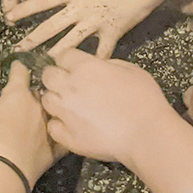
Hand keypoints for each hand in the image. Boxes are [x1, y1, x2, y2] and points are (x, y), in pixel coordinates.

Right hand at [0, 62, 64, 187]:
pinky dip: (58, 133)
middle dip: (33, 89)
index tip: (17, 65)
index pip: (20, 72)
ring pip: (51, 110)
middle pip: (38, 91)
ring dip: (46, 109)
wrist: (8, 168)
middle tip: (26, 92)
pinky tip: (59, 133)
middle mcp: (38, 105)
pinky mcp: (56, 145)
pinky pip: (60, 135)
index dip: (17, 67)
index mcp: (18, 94)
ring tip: (42, 111)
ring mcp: (49, 124)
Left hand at [8, 0, 164, 56]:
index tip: (9, 17)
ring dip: (54, 55)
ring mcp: (96, 21)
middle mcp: (81, 7)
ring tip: (41, 67)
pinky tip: (86, 76)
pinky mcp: (113, 31)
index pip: (43, 0)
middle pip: (50, 26)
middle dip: (31, 39)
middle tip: (16, 51)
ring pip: (69, 42)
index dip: (24, 9)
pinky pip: (102, 51)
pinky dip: (95, 63)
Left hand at [40, 50, 174, 169]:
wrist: (146, 134)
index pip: (63, 55)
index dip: (69, 60)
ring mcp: (66, 113)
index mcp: (85, 68)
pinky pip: (53, 127)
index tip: (75, 66)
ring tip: (70, 106)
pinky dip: (59, 125)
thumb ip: (109, 64)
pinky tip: (72, 125)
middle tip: (69, 85)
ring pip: (46, 101)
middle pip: (47, 76)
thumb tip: (98, 66)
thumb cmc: (144, 99)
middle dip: (55, 77)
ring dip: (56, 100)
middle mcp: (69, 88)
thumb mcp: (131, 70)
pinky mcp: (68, 137)